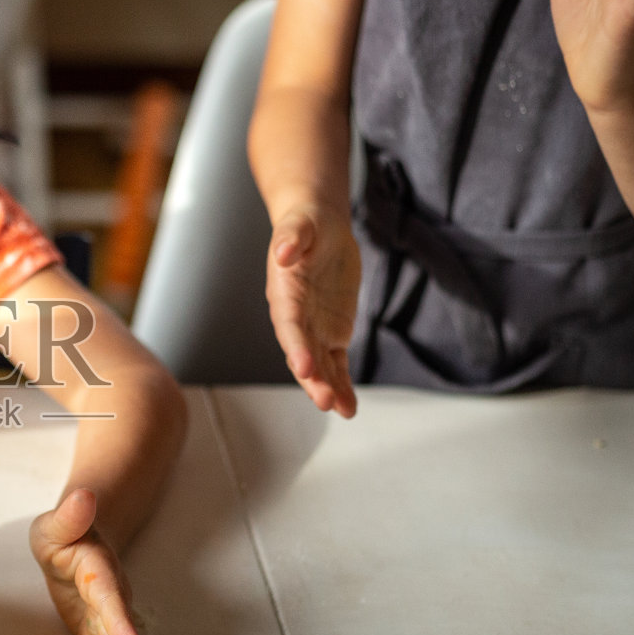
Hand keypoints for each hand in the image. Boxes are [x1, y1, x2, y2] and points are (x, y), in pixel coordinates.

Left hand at [29, 488, 143, 634]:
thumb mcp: (56, 522)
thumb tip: (84, 497)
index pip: (109, 596)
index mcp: (97, 567)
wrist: (79, 539)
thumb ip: (69, 515)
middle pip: (118, 627)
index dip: (121, 622)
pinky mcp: (98, 628)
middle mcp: (109, 593)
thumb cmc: (65, 532)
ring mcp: (105, 613)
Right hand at [266, 204, 360, 417]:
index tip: (305, 366)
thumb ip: (292, 238)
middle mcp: (295, 318)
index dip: (296, 346)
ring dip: (329, 388)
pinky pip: (338, 364)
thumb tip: (284, 252)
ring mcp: (314, 329)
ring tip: (342, 410)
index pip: (289, 325)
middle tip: (325, 400)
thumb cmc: (307, 224)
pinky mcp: (333, 333)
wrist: (319, 229)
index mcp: (284, 294)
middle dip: (313, 378)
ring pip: (321, 365)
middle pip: (303, 353)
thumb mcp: (301, 225)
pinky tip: (349, 407)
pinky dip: (342, 384)